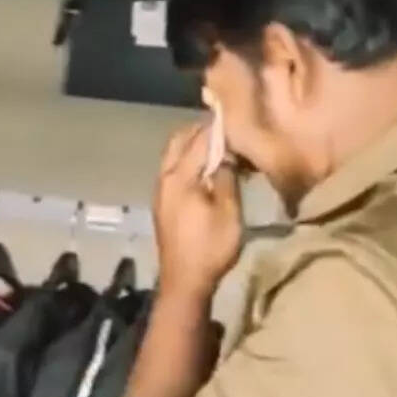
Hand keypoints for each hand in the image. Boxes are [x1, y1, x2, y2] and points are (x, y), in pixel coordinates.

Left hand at [153, 120, 241, 300]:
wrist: (184, 281)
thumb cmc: (210, 247)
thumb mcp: (228, 212)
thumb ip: (226, 177)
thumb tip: (227, 152)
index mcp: (180, 177)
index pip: (199, 140)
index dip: (218, 127)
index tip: (235, 115)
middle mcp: (165, 177)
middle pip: (179, 141)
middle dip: (200, 130)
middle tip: (226, 128)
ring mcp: (160, 190)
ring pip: (174, 154)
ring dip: (193, 145)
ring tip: (220, 146)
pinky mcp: (162, 202)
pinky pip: (173, 168)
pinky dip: (188, 160)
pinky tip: (207, 168)